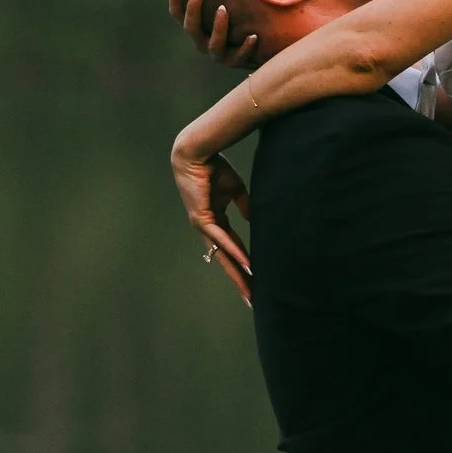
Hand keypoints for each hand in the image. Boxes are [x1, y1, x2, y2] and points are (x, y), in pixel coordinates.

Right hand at [165, 0, 262, 69]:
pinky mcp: (236, 62)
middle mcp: (203, 41)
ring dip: (218, 28)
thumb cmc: (231, 18)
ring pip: (213, 45)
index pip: (177, 14)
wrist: (255, 49)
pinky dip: (245, 48)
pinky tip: (254, 36)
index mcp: (196, 27)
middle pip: (191, 28)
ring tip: (224, 10)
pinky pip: (239, 57)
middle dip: (193, 11)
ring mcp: (219, 53)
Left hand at [173, 143, 253, 305]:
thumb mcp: (235, 190)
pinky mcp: (202, 218)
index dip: (243, 263)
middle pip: (225, 260)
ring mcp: (204, 225)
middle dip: (238, 279)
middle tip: (251, 299)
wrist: (197, 153)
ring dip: (237, 273)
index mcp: (216, 220)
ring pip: (222, 255)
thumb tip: (253, 220)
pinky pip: (221, 238)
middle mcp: (208, 227)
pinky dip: (234, 250)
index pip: (231, 248)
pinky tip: (246, 263)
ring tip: (249, 290)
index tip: (254, 279)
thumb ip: (243, 206)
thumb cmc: (214, 168)